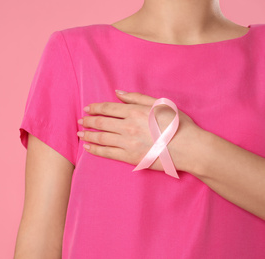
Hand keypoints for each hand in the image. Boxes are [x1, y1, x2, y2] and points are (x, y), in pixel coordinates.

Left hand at [77, 90, 201, 172]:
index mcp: (134, 111)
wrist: (188, 147)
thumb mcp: (159, 104)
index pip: (107, 108)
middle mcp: (127, 126)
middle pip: (101, 122)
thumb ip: (136, 97)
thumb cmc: (176, 124)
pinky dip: (95, 150)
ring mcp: (127, 142)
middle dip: (88, 121)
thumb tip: (118, 92)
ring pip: (101, 138)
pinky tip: (88, 148)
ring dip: (88, 135)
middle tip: (81, 120)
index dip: (95, 108)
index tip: (87, 108)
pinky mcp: (129, 157)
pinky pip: (107, 153)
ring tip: (80, 134)